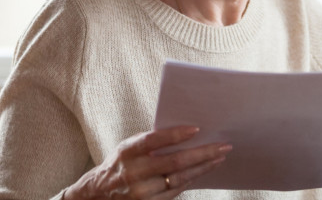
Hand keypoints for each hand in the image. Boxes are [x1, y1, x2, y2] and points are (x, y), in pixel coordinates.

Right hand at [64, 126, 231, 198]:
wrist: (98, 196)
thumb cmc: (120, 164)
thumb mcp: (128, 147)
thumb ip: (151, 141)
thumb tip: (186, 132)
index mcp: (128, 152)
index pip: (154, 140)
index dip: (176, 135)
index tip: (197, 129)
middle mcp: (134, 173)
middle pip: (174, 162)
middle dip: (202, 153)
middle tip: (223, 146)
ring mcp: (141, 193)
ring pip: (180, 179)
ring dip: (203, 168)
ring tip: (219, 157)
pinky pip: (176, 192)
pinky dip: (192, 179)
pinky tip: (204, 170)